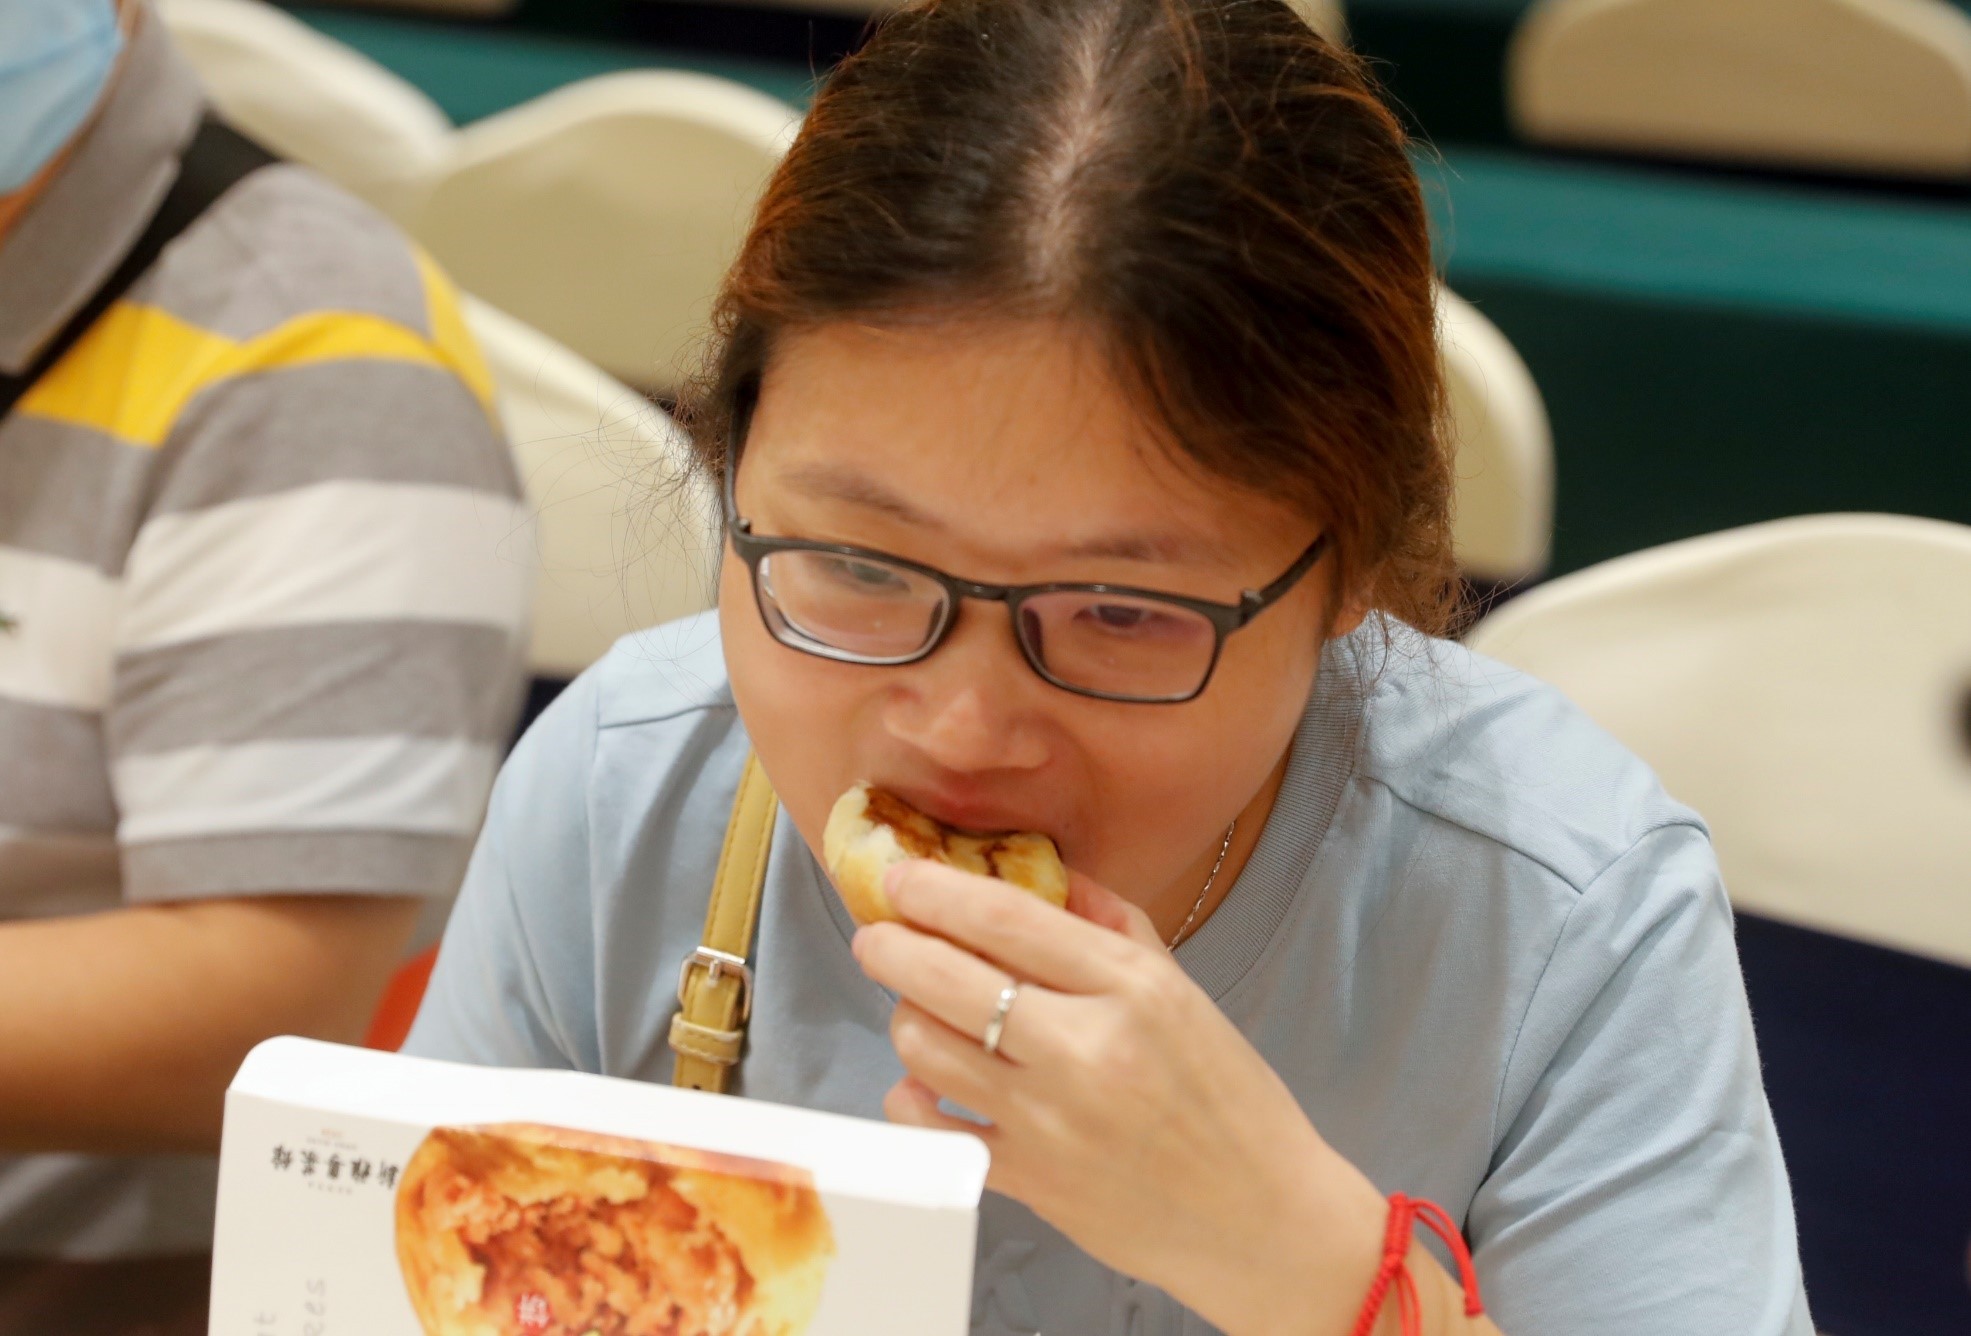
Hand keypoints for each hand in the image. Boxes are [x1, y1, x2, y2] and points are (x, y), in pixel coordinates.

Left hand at [851, 861, 1391, 1335]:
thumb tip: (1042, 871)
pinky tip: (924, 1085)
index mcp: (1131, 987)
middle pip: (946, 976)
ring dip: (907, 1017)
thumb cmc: (1228, 1099)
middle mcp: (1085, 1047)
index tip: (898, 877)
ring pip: (926, 1046)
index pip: (1006, 917)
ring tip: (920, 1011)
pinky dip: (910, 1099)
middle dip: (891, 945)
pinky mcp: (1028, 1180)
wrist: (1263, 1218)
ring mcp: (1050, 1119)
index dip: (935, 889)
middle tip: (877, 937)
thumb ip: (1111, 924)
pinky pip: (930, 1129)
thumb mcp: (1183, 991)